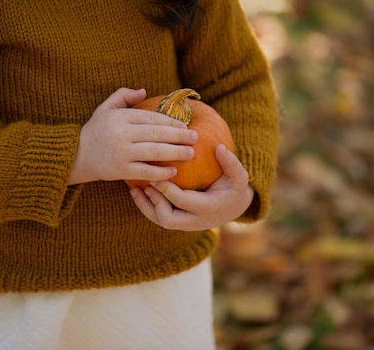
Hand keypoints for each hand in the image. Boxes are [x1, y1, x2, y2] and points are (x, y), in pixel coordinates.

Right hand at [68, 88, 197, 184]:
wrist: (75, 156)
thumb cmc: (95, 131)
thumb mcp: (105, 108)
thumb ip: (123, 96)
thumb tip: (144, 90)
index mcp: (121, 117)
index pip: (152, 117)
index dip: (171, 122)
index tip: (185, 125)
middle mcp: (122, 133)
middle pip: (157, 133)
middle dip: (179, 136)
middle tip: (194, 138)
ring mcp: (121, 152)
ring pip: (154, 152)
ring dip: (175, 152)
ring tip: (190, 153)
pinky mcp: (120, 170)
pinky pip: (145, 171)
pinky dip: (160, 172)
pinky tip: (173, 171)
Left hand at [129, 144, 253, 230]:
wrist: (235, 207)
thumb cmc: (235, 188)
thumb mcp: (239, 176)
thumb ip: (231, 163)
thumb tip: (219, 148)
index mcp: (208, 209)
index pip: (183, 201)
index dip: (167, 190)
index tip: (156, 174)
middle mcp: (195, 221)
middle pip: (168, 219)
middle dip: (154, 202)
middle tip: (146, 183)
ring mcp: (186, 224)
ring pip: (160, 221)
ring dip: (146, 206)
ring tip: (134, 189)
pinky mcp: (179, 221)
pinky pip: (159, 218)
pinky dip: (147, 207)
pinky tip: (138, 192)